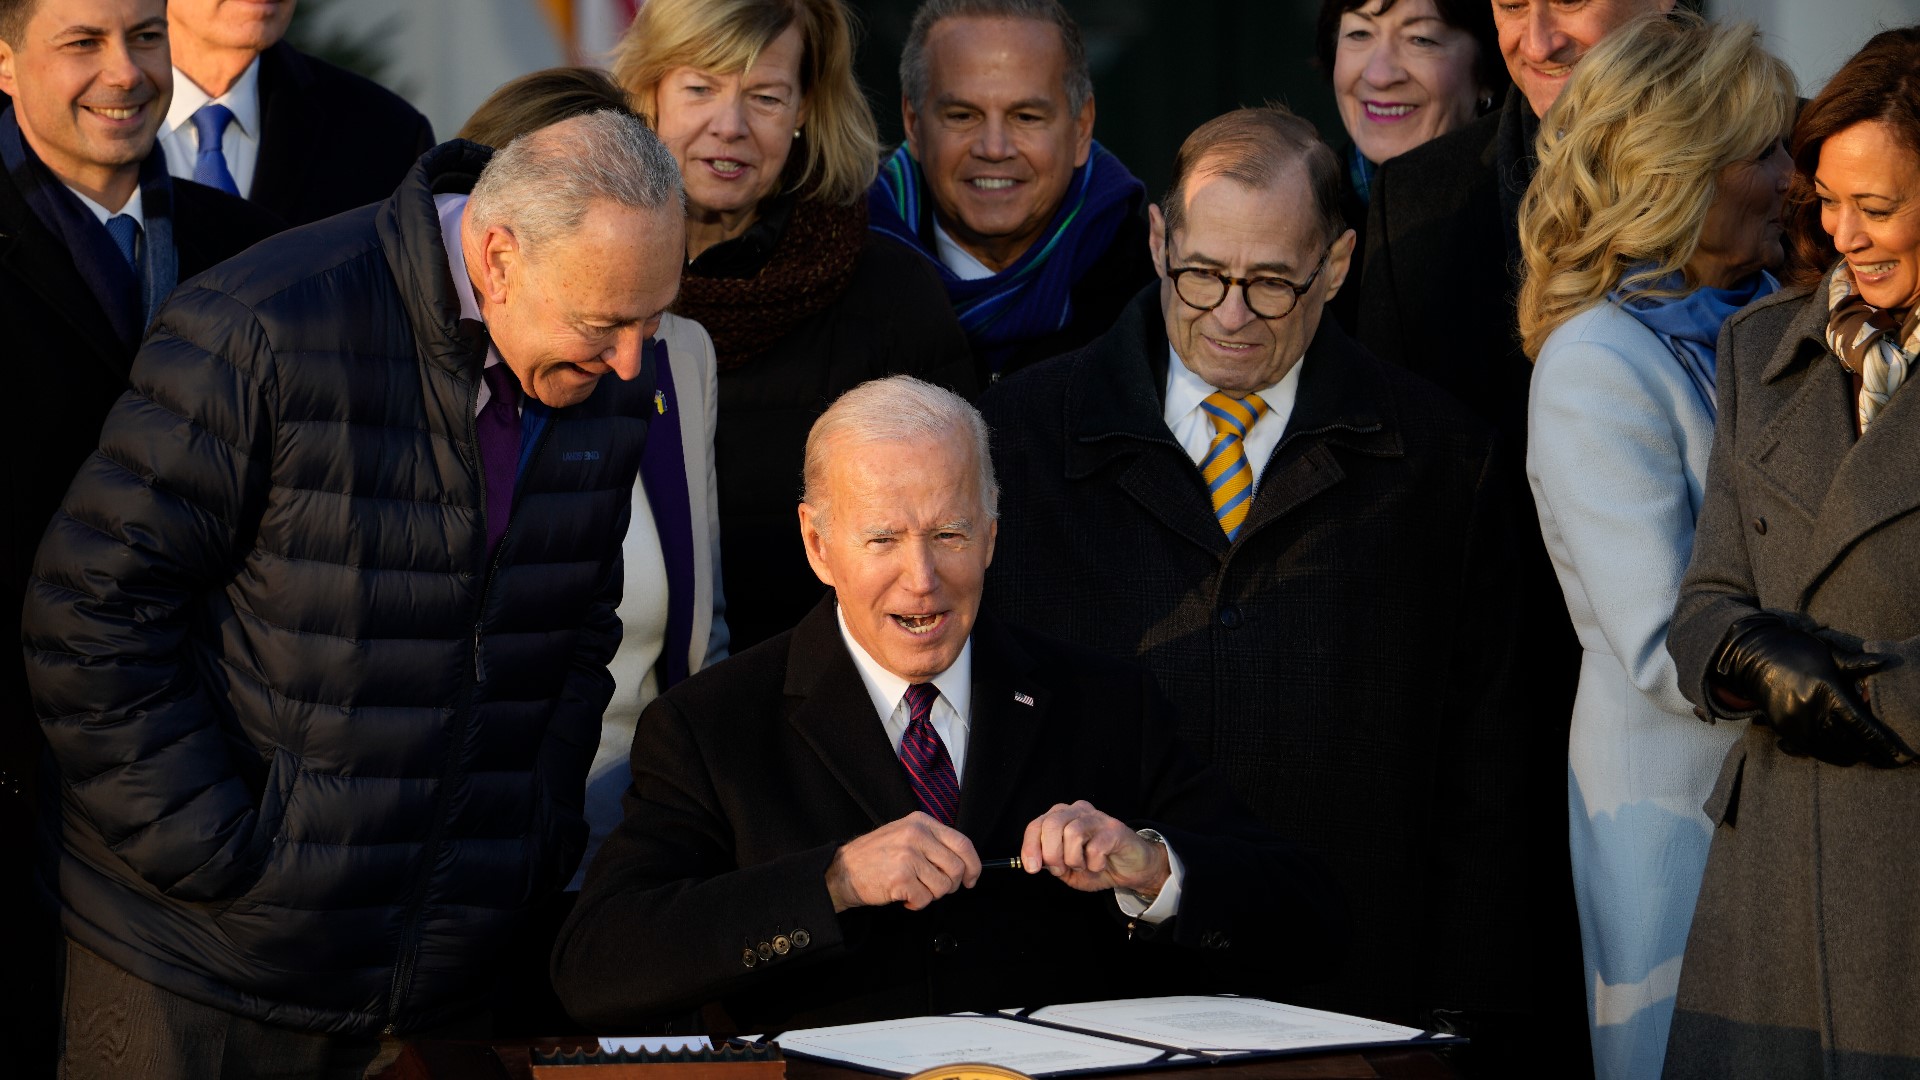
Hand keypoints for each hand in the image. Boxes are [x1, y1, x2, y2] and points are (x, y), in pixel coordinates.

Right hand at [824, 812, 980, 912]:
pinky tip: (903, 896)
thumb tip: (964, 864)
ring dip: (931, 895)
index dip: (973, 865)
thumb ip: (933, 842)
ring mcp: (908, 856)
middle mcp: (916, 835)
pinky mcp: (900, 878)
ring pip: (943, 886)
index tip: (971, 878)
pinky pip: (925, 900)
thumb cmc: (876, 856)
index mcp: (921, 822)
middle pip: (956, 868)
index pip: (963, 843)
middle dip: (949, 885)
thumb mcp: (905, 834)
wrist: (843, 871)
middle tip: (934, 887)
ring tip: (914, 888)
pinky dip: (916, 904)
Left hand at [1020, 800, 1170, 896]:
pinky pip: (1095, 846)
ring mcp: (1097, 818)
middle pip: (1052, 825)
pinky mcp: (1114, 829)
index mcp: (1062, 817)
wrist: (1131, 868)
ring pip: (1072, 833)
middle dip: (1051, 854)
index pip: (1037, 825)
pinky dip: (1094, 863)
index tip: (1032, 868)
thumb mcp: (1067, 870)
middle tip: (1060, 870)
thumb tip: (1035, 862)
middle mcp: (1077, 811)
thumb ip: (1050, 864)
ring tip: (1082, 865)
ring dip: (1073, 859)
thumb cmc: (1097, 865)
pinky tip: (1100, 864)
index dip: (1030, 847)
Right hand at [1714, 613, 1910, 766]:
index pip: (1862, 726)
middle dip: (1871, 753)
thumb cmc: (1797, 652)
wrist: (1754, 658)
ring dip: (1853, 755)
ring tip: (1867, 755)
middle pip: (1850, 744)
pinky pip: (1814, 751)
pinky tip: (1843, 752)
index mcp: (1827, 692)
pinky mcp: (1784, 731)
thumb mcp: (1828, 654)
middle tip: (1887, 756)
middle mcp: (1811, 711)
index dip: (1883, 743)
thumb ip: (1856, 664)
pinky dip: (1832, 754)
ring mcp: (1796, 724)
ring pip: (1833, 752)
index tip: (1900, 755)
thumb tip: (1885, 660)